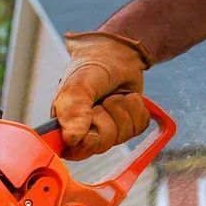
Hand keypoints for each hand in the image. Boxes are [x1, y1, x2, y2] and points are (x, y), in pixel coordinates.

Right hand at [52, 31, 153, 160]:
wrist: (119, 52)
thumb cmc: (91, 68)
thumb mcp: (77, 87)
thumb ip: (73, 113)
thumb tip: (72, 140)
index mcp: (66, 126)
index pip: (74, 152)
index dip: (85, 145)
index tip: (90, 133)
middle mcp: (87, 131)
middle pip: (101, 146)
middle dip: (106, 122)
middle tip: (102, 103)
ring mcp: (110, 128)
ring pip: (122, 137)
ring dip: (122, 112)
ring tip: (114, 96)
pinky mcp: (129, 123)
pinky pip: (139, 128)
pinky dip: (137, 111)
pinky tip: (128, 98)